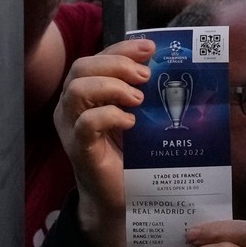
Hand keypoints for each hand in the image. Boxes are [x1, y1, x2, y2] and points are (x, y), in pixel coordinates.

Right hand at [53, 39, 154, 246]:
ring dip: (112, 87)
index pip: (97, 58)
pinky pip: (86, 123)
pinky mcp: (80, 150)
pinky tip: (131, 123)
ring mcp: (72, 128)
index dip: (122, 48)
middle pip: (82, 67)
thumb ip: (147, 93)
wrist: (125, 198)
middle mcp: (73, 106)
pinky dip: (110, 116)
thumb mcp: (143, 117)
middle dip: (117, 64)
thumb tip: (173, 68)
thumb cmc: (134, 154)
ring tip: (138, 100)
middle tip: (145, 78)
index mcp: (88, 93)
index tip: (150, 49)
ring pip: (77, 89)